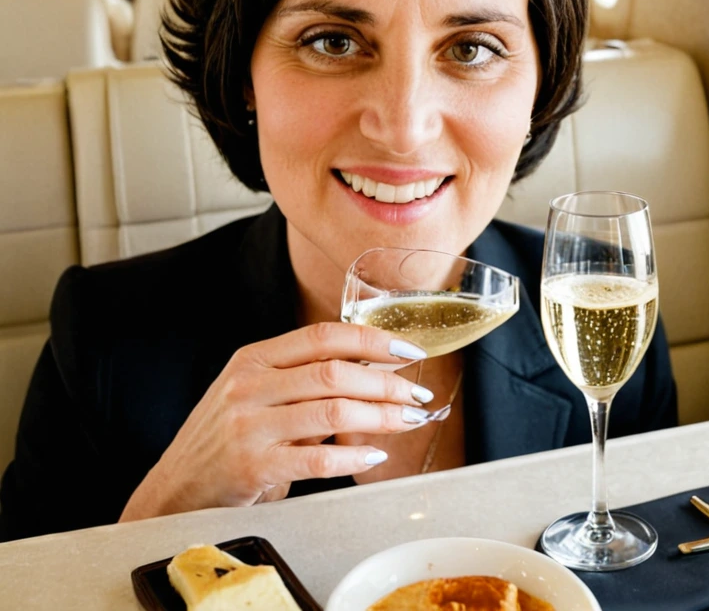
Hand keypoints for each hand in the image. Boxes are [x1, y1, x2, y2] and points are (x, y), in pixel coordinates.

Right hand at [118, 323, 430, 519]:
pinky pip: (317, 460)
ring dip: (380, 418)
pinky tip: (374, 457)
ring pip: (332, 413)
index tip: (406, 351)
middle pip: (334, 373)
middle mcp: (250, 385)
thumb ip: (302, 378)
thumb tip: (373, 369)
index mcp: (255, 357)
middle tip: (416, 395)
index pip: (323, 336)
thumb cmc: (224, 437)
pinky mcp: (253, 466)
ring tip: (407, 422)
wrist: (176, 489)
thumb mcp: (254, 392)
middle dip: (386, 384)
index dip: (370, 340)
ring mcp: (250, 426)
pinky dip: (353, 459)